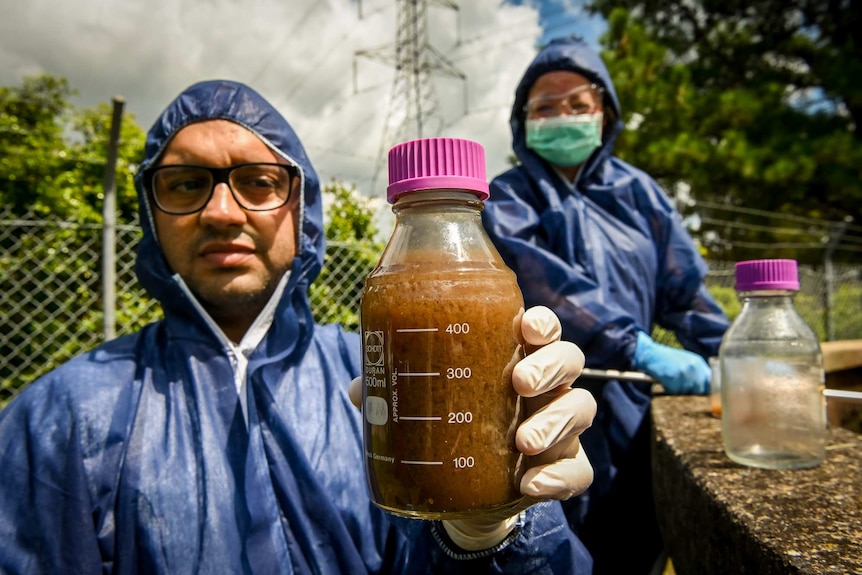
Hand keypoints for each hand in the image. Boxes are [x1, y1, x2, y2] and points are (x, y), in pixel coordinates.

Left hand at [348, 306, 596, 550]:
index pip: (540, 328)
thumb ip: (394, 390)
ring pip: (581, 409)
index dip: (540, 323)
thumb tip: (359, 389)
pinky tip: (533, 484)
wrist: (465, 491)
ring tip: (523, 443)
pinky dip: (561, 476)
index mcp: (515, 356)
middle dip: (548, 366)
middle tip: (518, 382)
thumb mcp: (424, 403)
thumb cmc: (451, 426)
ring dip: (555, 422)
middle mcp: (546, 386)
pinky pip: (579, 470)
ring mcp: (560, 426)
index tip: (525, 328)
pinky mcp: (564, 466)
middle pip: (569, 359)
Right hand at [632, 331, 710, 394]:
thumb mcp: (687, 360)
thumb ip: (697, 371)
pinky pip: (674, 392)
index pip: (710, 382)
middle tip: (682, 388)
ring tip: (671, 381)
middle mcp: (693, 368)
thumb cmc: (668, 358)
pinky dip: (669, 389)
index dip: (705, 389)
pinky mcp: (673, 380)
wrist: (651, 354)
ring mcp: (683, 374)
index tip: (701, 393)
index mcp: (698, 363)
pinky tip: (665, 381)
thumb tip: (706, 386)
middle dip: (692, 392)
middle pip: (700, 390)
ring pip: (687, 393)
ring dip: (679, 391)